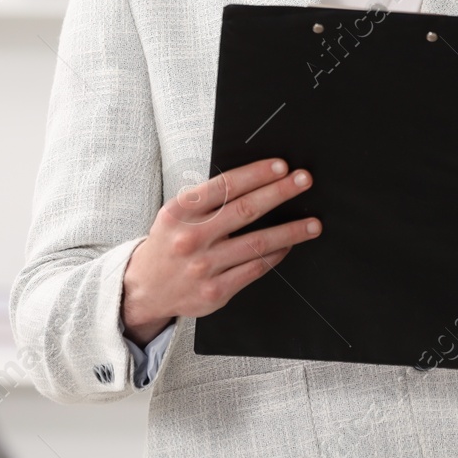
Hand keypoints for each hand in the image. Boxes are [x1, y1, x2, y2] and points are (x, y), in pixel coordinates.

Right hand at [119, 157, 321, 344]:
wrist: (145, 288)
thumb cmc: (170, 242)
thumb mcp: (177, 214)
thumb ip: (208, 200)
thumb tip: (256, 180)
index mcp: (180, 212)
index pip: (224, 186)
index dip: (256, 174)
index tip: (281, 166)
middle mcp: (191, 238)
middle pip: (245, 211)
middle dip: (279, 193)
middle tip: (303, 181)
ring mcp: (203, 267)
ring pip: (257, 243)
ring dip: (290, 231)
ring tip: (312, 223)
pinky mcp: (214, 291)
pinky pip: (254, 269)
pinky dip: (275, 255)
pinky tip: (288, 245)